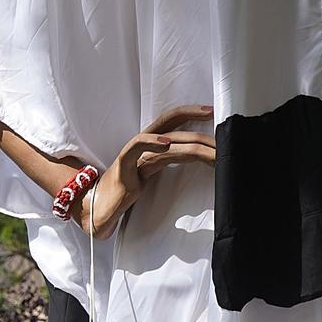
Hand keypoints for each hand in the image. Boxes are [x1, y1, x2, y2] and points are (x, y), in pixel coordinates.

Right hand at [81, 103, 215, 236]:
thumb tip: (201, 162)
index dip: (192, 113)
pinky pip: (137, 147)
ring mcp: (134, 152)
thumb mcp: (154, 173)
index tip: (214, 114)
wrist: (100, 208)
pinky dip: (152, 142)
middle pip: (171, 120)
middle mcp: (143, 142)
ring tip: (211, 151)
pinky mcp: (124, 165)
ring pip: (165, 138)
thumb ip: (171, 162)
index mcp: (151, 142)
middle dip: (197, 121)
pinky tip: (167, 144)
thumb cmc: (127, 190)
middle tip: (222, 130)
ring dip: (192, 145)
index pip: (173, 119)